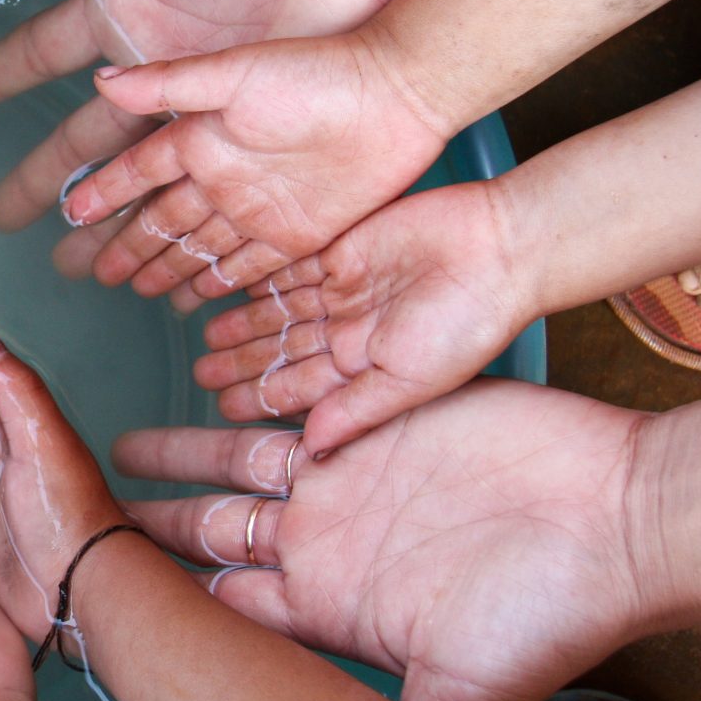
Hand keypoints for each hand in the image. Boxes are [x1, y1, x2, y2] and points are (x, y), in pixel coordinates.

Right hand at [0, 0, 446, 265]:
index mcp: (132, 3)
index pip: (46, 54)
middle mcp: (168, 60)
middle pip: (88, 137)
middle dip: (45, 179)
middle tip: (2, 220)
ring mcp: (219, 99)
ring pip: (147, 181)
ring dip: (111, 225)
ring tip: (77, 271)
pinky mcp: (268, 124)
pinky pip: (213, 194)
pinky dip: (185, 233)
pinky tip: (161, 268)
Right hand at [59, 30, 450, 297]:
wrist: (399, 94)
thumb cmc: (318, 73)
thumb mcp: (236, 72)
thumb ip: (168, 83)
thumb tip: (101, 81)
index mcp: (203, 136)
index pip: (139, 172)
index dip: (105, 193)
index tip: (70, 214)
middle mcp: (224, 175)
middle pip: (163, 221)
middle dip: (127, 245)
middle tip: (91, 271)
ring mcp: (259, 208)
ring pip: (198, 249)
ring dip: (165, 269)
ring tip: (132, 288)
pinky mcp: (297, 234)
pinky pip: (247, 268)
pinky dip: (218, 284)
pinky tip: (196, 297)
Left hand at [111, 380, 653, 700]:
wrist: (628, 516)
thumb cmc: (556, 610)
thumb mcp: (466, 693)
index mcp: (332, 605)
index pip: (227, 607)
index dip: (169, 602)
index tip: (107, 599)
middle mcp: (327, 541)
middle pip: (214, 531)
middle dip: (154, 525)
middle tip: (87, 518)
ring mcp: (348, 476)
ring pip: (237, 462)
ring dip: (180, 452)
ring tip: (117, 447)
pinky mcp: (374, 419)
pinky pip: (294, 405)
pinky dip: (245, 400)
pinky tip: (197, 385)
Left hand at [197, 181, 525, 451]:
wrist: (499, 248)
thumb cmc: (466, 324)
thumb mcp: (408, 381)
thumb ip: (356, 412)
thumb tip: (311, 453)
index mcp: (367, 368)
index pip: (302, 388)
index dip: (261, 396)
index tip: (223, 408)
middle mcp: (352, 330)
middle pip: (285, 348)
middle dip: (245, 362)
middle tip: (202, 373)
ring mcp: (347, 287)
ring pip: (281, 307)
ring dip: (245, 320)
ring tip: (206, 334)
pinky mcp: (344, 246)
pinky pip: (290, 263)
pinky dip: (259, 275)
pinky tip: (226, 282)